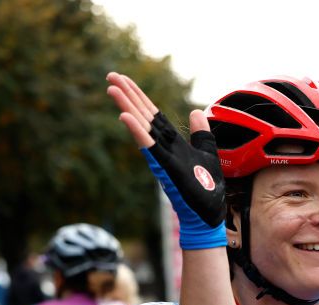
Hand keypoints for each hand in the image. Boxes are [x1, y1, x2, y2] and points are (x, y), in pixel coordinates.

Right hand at [106, 72, 227, 249]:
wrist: (208, 215)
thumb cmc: (206, 189)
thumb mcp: (208, 153)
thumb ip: (201, 134)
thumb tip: (197, 111)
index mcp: (171, 142)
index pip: (153, 114)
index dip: (140, 96)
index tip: (124, 79)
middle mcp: (162, 148)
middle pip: (142, 115)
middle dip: (127, 95)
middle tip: (110, 75)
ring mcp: (161, 157)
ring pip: (141, 127)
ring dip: (127, 108)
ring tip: (111, 88)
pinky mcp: (165, 168)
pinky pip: (148, 147)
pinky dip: (137, 132)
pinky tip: (125, 117)